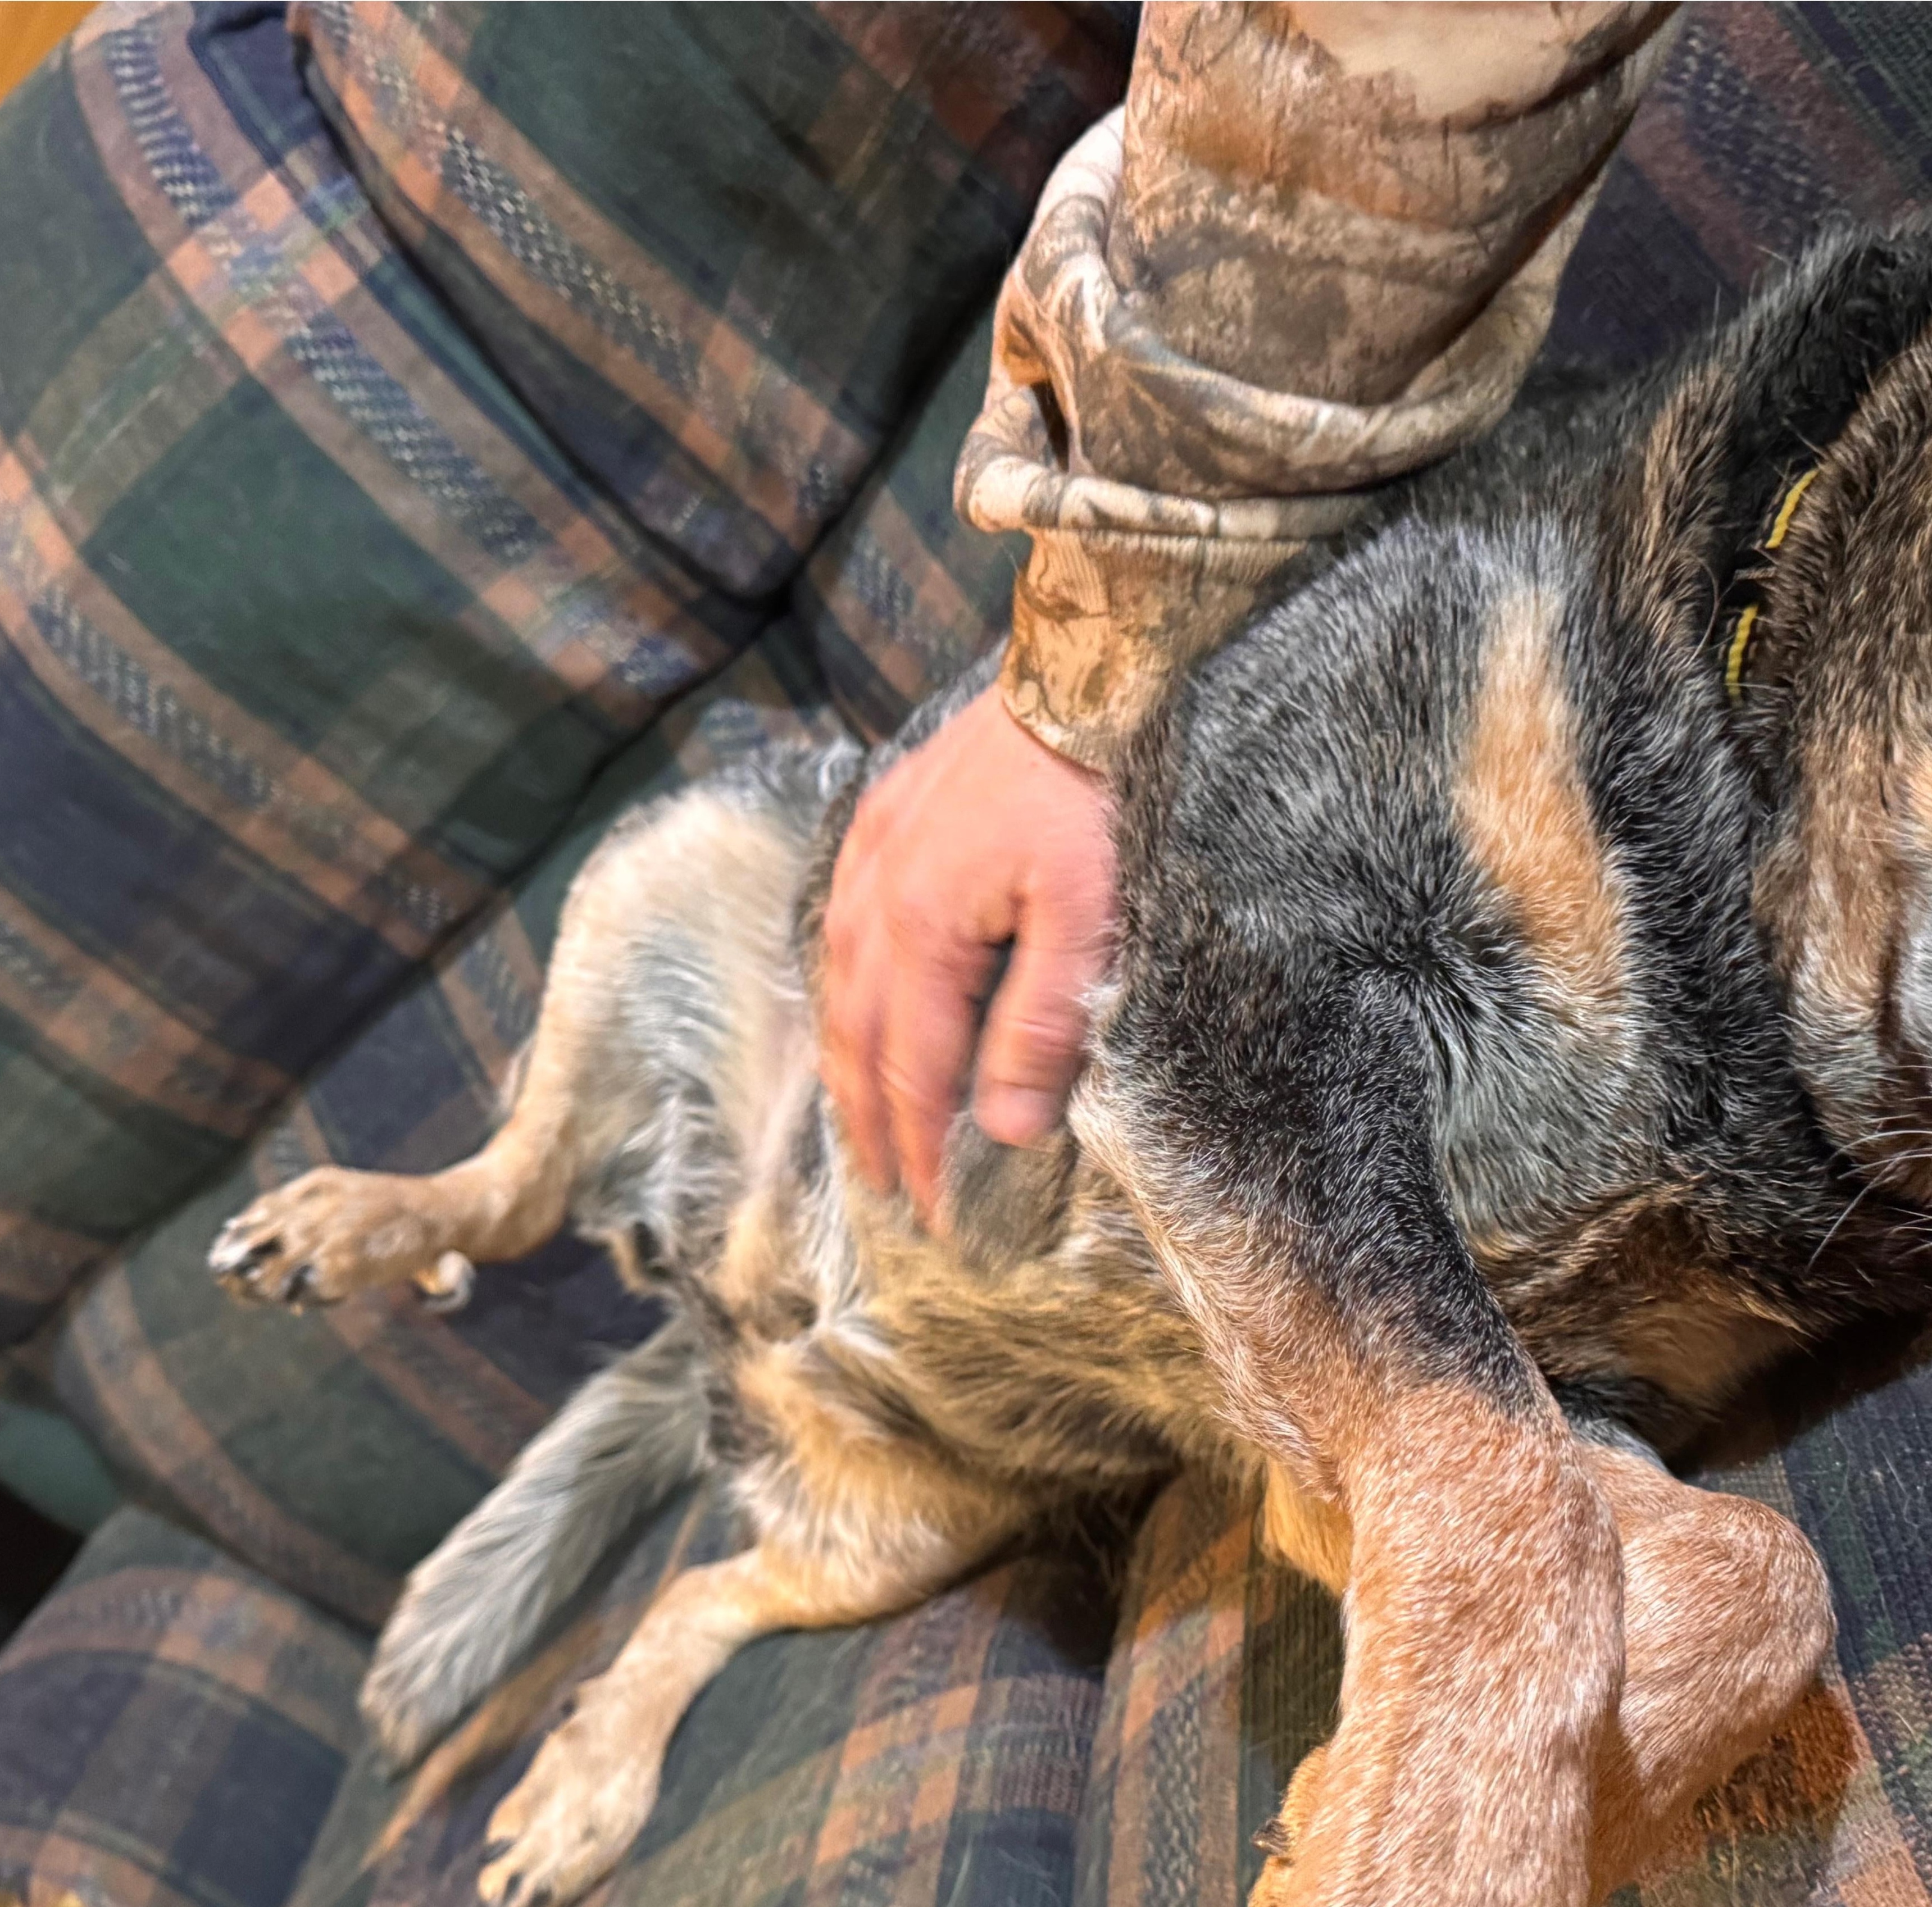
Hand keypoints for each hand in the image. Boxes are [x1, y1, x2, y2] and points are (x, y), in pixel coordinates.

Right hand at [820, 681, 1114, 1219]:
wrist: (1085, 672)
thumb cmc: (1093, 794)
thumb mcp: (1087, 921)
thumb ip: (1040, 1026)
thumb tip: (1003, 1129)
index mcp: (924, 931)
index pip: (914, 1070)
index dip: (921, 1147)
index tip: (931, 1210)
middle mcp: (877, 896)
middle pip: (859, 1037)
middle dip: (870, 1120)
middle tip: (885, 1186)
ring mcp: (873, 852)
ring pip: (838, 983)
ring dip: (848, 1060)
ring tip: (862, 1117)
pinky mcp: (887, 815)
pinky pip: (842, 921)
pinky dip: (844, 984)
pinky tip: (858, 1002)